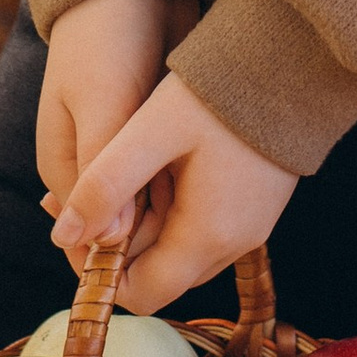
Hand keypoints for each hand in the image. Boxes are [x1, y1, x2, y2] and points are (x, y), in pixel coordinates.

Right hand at [35, 0, 197, 263]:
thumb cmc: (106, 39)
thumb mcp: (105, 104)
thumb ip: (108, 174)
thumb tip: (108, 242)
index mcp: (65, 167)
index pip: (86, 241)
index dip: (121, 262)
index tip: (165, 263)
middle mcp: (92, 167)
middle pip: (124, 231)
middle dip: (157, 238)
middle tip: (198, 232)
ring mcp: (125, 152)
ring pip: (153, 209)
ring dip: (177, 213)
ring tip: (212, 208)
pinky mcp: (156, 137)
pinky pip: (173, 179)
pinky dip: (189, 186)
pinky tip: (216, 185)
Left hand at [53, 71, 295, 317]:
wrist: (292, 61)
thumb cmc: (219, 93)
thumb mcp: (150, 132)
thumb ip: (105, 184)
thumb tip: (64, 235)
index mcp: (206, 236)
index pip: (140, 295)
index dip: (98, 273)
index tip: (76, 227)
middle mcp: (234, 244)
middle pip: (159, 276)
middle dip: (117, 246)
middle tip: (85, 195)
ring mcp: (251, 227)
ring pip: (179, 253)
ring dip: (144, 228)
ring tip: (117, 177)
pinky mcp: (256, 206)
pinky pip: (203, 230)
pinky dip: (172, 213)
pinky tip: (156, 169)